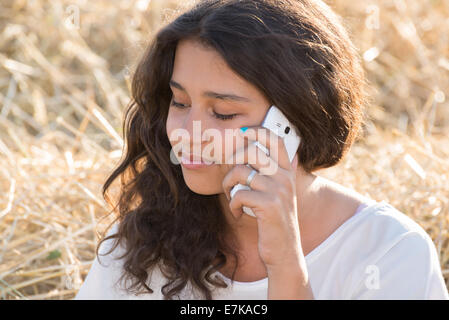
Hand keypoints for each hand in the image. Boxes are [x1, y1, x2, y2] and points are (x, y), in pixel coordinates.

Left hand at [222, 126, 303, 271]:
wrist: (286, 252)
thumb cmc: (273, 222)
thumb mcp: (275, 195)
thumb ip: (265, 175)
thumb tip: (240, 156)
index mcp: (287, 172)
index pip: (275, 140)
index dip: (257, 131)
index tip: (241, 133)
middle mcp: (285, 177)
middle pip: (252, 150)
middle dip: (233, 161)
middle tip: (229, 178)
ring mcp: (279, 190)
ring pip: (241, 171)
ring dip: (228, 184)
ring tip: (231, 197)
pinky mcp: (270, 205)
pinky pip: (239, 194)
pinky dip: (233, 205)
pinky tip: (238, 214)